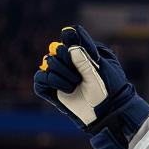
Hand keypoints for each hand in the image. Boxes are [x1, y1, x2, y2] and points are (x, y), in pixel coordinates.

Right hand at [33, 25, 148, 148]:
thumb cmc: (108, 90)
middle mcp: (70, 61)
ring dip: (61, 73)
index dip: (70, 38)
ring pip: (47, 62)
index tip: (76, 48)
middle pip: (56, 49)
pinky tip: (67, 89)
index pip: (70, 36)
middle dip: (66, 60)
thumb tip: (71, 47)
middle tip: (79, 73)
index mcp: (84, 52)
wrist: (106, 113)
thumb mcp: (98, 73)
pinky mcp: (51, 88)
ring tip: (75, 84)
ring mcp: (59, 73)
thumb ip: (84, 60)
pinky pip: (40, 78)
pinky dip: (52, 81)